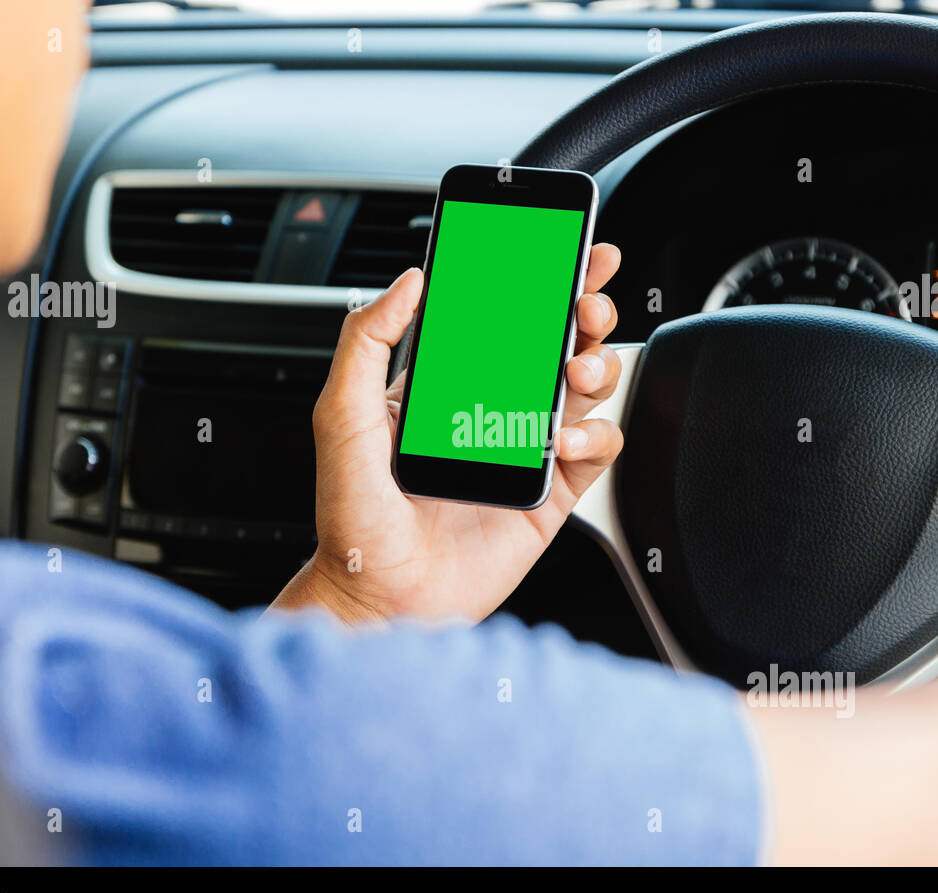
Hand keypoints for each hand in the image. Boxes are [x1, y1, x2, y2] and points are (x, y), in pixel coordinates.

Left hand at [270, 243, 624, 623]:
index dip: (540, 279)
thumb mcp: (342, 416)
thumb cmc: (353, 518)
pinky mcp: (550, 497)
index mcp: (449, 384)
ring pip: (585, 392)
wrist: (379, 598)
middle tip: (587, 301)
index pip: (503, 318)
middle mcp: (493, 412)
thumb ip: (366, 341)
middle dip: (584, 312)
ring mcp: (525, 452)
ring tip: (576, 370)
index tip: (564, 249)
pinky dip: (595, 438)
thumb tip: (408, 280)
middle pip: (558, 344)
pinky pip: (593, 454)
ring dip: (595, 367)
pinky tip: (565, 440)